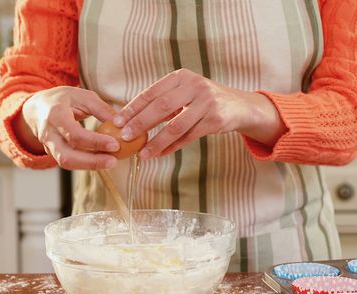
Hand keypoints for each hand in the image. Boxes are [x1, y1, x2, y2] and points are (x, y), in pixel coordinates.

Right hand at [20, 86, 120, 169]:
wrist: (37, 108)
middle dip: (92, 162)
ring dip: (90, 166)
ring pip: (67, 163)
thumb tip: (122, 124)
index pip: (75, 135)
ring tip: (111, 162)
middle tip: (113, 161)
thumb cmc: (63, 99)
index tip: (115, 145)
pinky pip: (70, 162)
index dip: (95, 142)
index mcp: (55, 115)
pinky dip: (86, 164)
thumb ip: (102, 109)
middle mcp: (48, 134)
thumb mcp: (83, 96)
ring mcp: (48, 146)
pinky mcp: (53, 153)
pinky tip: (102, 160)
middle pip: (67, 156)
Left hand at [113, 68, 285, 158]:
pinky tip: (160, 154)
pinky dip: (173, 147)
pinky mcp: (216, 120)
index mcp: (181, 77)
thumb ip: (163, 102)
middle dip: (140, 123)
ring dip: (157, 141)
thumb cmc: (204, 101)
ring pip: (176, 126)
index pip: (151, 92)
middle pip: (161, 107)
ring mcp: (207, 103)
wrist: (239, 106)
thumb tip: (129, 120)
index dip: (133, 108)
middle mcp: (195, 86)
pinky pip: (189, 136)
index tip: (117, 122)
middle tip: (124, 137)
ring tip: (143, 153)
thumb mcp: (185, 93)